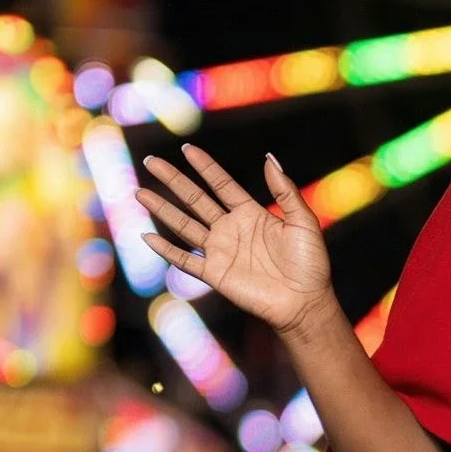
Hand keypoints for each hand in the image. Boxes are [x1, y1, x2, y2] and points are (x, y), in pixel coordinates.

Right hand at [138, 144, 333, 332]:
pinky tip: (147, 236)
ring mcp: (221, 251)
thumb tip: (269, 158)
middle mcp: (231, 229)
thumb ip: (286, 191)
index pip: (221, 185)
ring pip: (184, 225)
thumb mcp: (304, 221)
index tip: (187, 149)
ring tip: (140, 192)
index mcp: (251, 214)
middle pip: (196, 199)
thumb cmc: (310, 264)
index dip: (205, 167)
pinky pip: (185, 260)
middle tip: (152, 161)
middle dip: (173, 180)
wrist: (305, 302)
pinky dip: (166, 250)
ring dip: (162, 209)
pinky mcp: (215, 274)